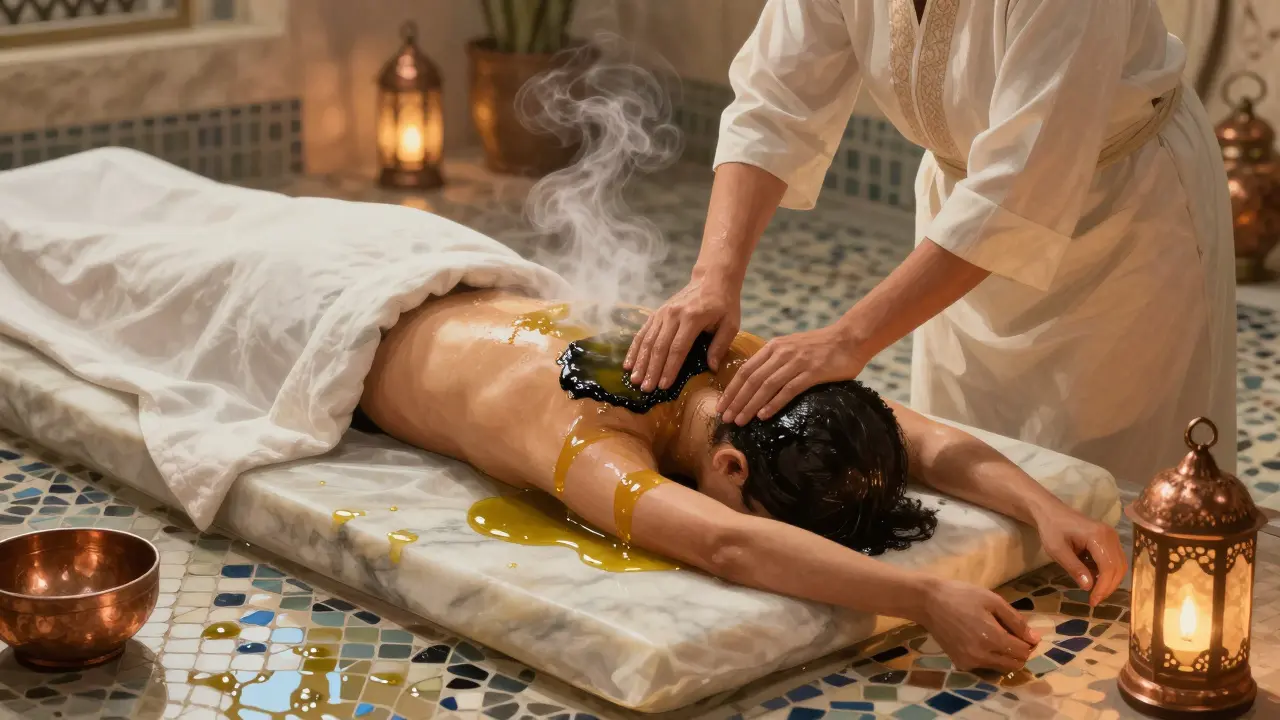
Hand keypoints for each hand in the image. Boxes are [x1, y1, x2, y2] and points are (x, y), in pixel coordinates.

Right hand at [624, 275, 741, 391]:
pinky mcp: (656, 313)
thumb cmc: (724, 304)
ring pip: (647, 340)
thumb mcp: (730, 324)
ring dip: (640, 361)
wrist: (711, 279)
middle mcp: (674, 315)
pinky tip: (628, 363)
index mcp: (693, 318)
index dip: (670, 368)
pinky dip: (634, 349)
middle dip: (651, 369)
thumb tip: (711, 369)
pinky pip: (642, 332)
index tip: (664, 386)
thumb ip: (720, 345)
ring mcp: (662, 313)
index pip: (678, 348)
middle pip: (659, 346)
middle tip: (645, 389)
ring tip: (634, 380)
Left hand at [717, 324, 865, 424]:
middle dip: (736, 400)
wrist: (851, 338)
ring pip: (766, 386)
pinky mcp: (812, 372)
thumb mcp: (792, 348)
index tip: (721, 406)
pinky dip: (774, 403)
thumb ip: (775, 361)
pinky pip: (788, 389)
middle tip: (726, 418)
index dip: (731, 389)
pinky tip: (764, 415)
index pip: (745, 370)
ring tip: (741, 420)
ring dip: (751, 405)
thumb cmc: (822, 347)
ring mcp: (797, 362)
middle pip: (752, 379)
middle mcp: (781, 353)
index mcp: (774, 347)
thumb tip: (756, 383)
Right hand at [917, 579, 1040, 672]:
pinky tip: (980, 641)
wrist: (928, 602)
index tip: (1024, 632)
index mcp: (992, 638)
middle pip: (1014, 664)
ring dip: (1005, 656)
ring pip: (1000, 668)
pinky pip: (985, 666)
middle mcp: (982, 656)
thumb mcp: (993, 601)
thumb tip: (1035, 639)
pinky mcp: (960, 664)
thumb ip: (1016, 621)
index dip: (1029, 642)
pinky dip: (989, 657)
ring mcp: (969, 662)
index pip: (1023, 652)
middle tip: (1011, 634)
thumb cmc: (962, 596)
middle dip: (1019, 652)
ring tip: (995, 636)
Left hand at [1035, 509, 1126, 606]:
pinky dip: (1107, 572)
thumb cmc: (1051, 529)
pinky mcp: (1109, 539)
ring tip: (1094, 592)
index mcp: (1098, 536)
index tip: (1092, 601)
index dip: (1103, 587)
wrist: (1050, 511)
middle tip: (1094, 600)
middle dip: (1108, 587)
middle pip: (1118, 568)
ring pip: (1119, 565)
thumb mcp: (1057, 550)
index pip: (1108, 567)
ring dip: (1109, 581)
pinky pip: (1115, 560)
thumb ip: (1074, 567)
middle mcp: (1110, 535)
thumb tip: (1089, 587)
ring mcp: (1112, 536)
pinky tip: (1093, 577)